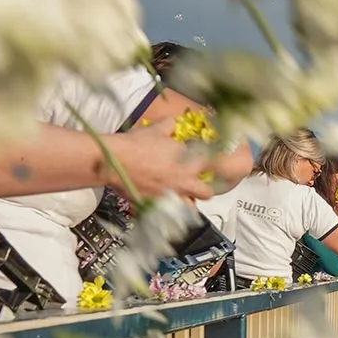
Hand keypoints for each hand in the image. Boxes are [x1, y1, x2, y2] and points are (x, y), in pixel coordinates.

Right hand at [105, 128, 250, 200]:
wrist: (114, 161)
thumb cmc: (137, 143)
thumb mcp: (159, 127)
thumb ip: (172, 125)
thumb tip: (176, 122)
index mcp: (190, 162)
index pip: (218, 166)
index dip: (222, 166)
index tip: (221, 165)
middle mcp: (185, 182)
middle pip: (207, 192)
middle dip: (205, 188)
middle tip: (197, 182)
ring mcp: (171, 196)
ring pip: (191, 208)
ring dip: (189, 203)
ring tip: (182, 197)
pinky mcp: (157, 206)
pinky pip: (169, 215)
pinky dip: (169, 212)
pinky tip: (165, 207)